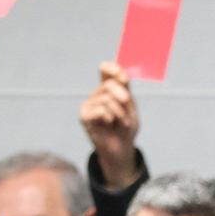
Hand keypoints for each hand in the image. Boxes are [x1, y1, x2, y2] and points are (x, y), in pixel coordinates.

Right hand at [79, 62, 140, 188]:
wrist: (121, 147)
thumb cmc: (125, 127)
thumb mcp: (130, 104)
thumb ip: (125, 87)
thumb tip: (121, 72)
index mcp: (108, 88)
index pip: (106, 70)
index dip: (113, 68)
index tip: (123, 75)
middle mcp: (97, 94)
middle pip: (110, 84)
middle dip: (123, 95)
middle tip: (127, 103)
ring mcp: (89, 104)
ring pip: (107, 98)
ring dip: (119, 111)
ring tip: (120, 121)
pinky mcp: (84, 115)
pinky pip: (101, 110)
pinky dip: (110, 117)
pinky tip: (109, 124)